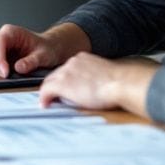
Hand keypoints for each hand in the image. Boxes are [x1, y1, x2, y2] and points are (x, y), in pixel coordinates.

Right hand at [0, 24, 81, 76]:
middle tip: (4, 76)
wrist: (48, 49)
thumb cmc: (46, 48)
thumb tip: (18, 68)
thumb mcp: (44, 55)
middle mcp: (1, 36)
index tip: (5, 72)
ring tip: (3, 76)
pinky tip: (0, 74)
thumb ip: (32, 61)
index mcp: (12, 32)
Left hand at [38, 52, 153, 115]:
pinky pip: (46, 90)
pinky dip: (44, 98)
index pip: (68, 69)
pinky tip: (45, 105)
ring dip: (49, 92)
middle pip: (56, 74)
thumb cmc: (120, 83)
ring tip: (49, 102)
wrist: (120, 83)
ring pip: (50, 81)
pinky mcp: (62, 84)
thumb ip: (95, 78)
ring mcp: (66, 72)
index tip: (66, 88)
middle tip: (53, 97)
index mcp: (83, 59)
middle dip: (54, 85)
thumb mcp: (105, 75)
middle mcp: (72, 63)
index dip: (64, 80)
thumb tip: (94, 88)